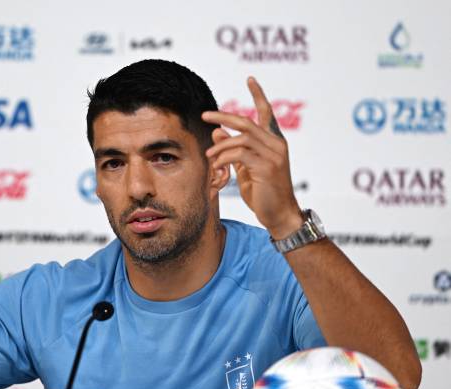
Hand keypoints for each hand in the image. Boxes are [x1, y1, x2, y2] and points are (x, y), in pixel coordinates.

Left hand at [202, 77, 302, 239]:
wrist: (279, 214)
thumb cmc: (263, 192)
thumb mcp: (245, 167)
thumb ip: (234, 149)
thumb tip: (217, 132)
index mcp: (274, 141)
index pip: (266, 112)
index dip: (258, 94)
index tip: (249, 78)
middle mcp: (277, 144)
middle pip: (247, 122)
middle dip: (224, 116)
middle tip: (205, 115)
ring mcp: (274, 155)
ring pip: (242, 138)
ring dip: (220, 146)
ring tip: (209, 157)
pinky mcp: (267, 167)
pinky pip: (240, 154)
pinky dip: (225, 157)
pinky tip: (216, 166)